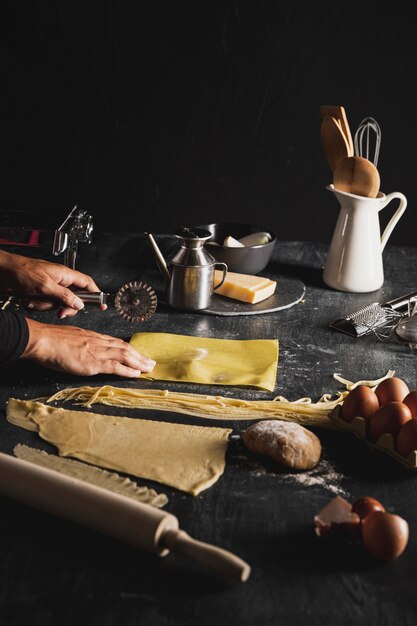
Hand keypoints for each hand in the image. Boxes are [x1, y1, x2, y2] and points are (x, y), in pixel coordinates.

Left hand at [0, 251, 103, 317]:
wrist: (3, 272)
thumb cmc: (23, 271)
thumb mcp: (45, 286)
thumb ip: (64, 296)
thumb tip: (80, 304)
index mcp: (65, 274)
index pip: (87, 284)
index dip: (96, 294)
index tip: (102, 305)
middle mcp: (60, 281)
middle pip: (73, 299)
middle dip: (64, 307)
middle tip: (60, 312)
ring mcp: (50, 288)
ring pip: (57, 304)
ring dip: (45, 306)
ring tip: (35, 299)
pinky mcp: (41, 293)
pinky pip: (45, 305)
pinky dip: (37, 305)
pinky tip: (29, 299)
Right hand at [22, 319, 155, 376]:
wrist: (43, 341)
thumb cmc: (52, 340)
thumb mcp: (71, 339)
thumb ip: (82, 345)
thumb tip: (85, 351)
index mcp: (93, 336)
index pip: (116, 342)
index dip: (129, 349)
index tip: (137, 354)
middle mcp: (99, 342)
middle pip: (125, 348)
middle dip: (139, 356)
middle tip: (150, 362)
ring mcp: (97, 352)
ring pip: (125, 355)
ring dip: (139, 362)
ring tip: (149, 368)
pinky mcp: (94, 362)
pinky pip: (115, 366)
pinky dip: (128, 370)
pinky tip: (136, 374)